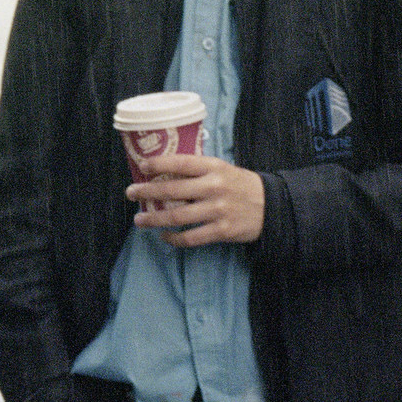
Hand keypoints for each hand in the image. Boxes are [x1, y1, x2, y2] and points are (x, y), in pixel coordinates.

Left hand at [131, 154, 265, 246]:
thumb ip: (198, 170)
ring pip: (178, 217)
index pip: (181, 163)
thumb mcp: (223, 168)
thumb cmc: (240, 185)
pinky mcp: (222, 230)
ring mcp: (218, 210)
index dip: (159, 164)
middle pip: (173, 190)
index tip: (142, 166)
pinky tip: (163, 236)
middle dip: (147, 192)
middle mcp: (214, 187)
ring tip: (139, 219)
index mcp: (214, 167)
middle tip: (130, 193)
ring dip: (154, 219)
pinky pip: (191, 238)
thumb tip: (163, 171)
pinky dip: (174, 238)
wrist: (271, 206)